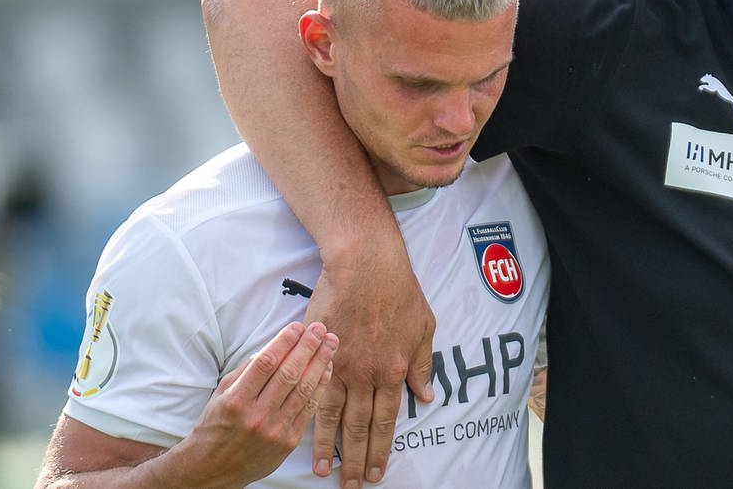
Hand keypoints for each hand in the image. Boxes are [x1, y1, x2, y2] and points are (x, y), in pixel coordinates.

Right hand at [163, 321, 337, 487]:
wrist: (213, 469)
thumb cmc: (216, 425)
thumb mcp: (222, 394)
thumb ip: (246, 371)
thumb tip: (273, 348)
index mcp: (236, 401)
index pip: (265, 364)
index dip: (284, 342)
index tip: (297, 326)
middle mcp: (256, 416)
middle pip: (289, 374)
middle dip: (308, 347)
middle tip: (320, 328)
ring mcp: (275, 430)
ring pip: (304, 390)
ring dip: (321, 362)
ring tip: (331, 343)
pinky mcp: (289, 441)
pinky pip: (310, 408)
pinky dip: (320, 386)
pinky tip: (327, 369)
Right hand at [305, 251, 434, 486]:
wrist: (366, 265)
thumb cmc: (400, 291)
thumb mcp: (424, 327)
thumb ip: (423, 364)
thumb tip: (426, 395)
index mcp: (396, 369)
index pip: (387, 420)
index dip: (381, 449)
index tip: (377, 471)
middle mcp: (369, 374)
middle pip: (361, 427)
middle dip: (357, 459)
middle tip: (353, 485)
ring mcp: (343, 366)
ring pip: (335, 417)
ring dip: (331, 449)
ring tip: (326, 473)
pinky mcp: (321, 354)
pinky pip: (315, 393)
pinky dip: (312, 418)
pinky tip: (307, 437)